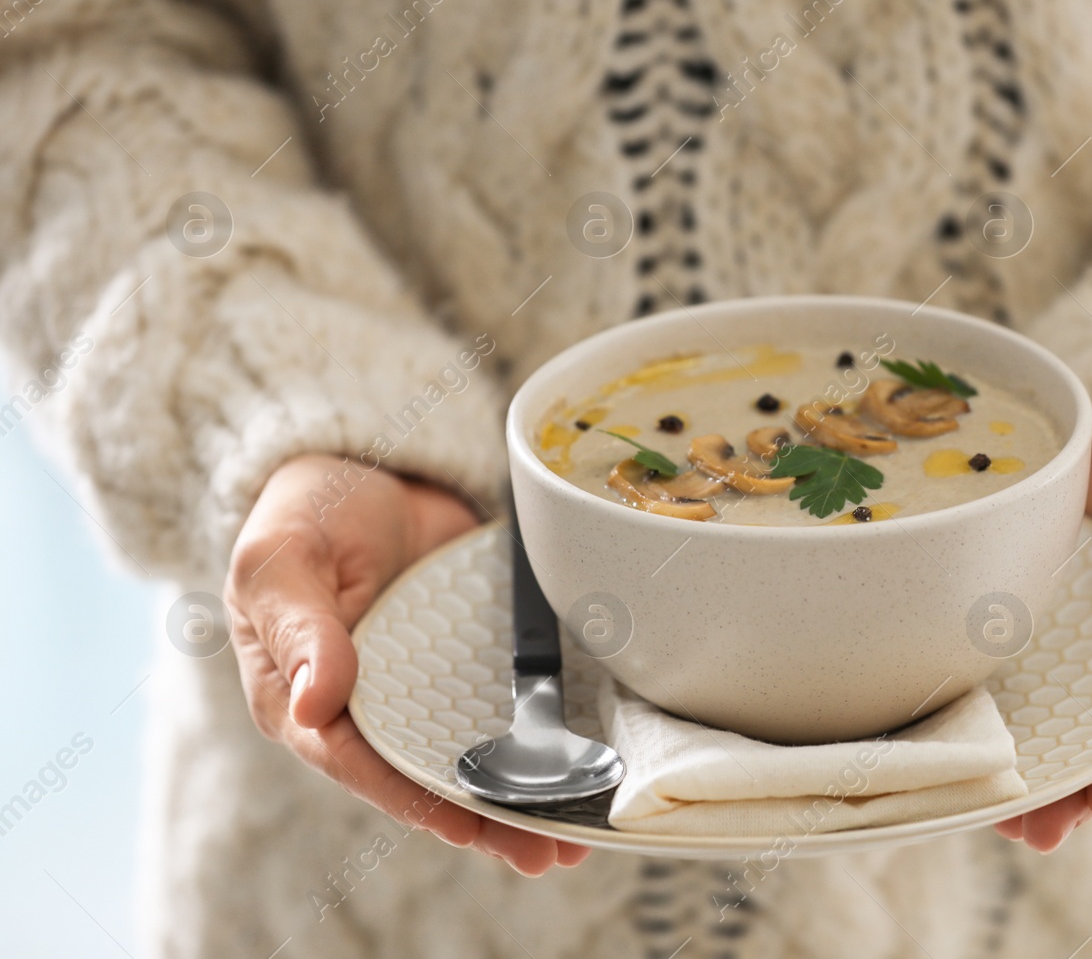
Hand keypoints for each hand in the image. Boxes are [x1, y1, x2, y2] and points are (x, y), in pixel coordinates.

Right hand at [225, 454, 589, 875]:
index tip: (466, 822)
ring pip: (469, 757)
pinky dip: (541, 737)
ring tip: (576, 834)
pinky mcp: (466, 664)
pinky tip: (584, 763)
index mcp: (302, 699)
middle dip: (485, 817)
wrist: (365, 467)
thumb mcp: (283, 562)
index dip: (412, 796)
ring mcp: (419, 690)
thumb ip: (300, 628)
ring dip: (521, 797)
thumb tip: (317, 702)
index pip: (357, 761)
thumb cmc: (303, 514)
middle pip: (423, 778)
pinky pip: (502, 707)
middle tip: (547, 849)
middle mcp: (364, 709)